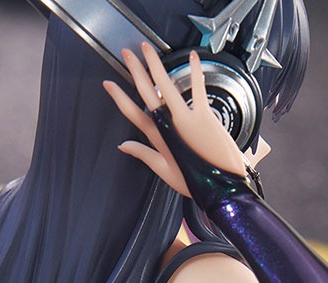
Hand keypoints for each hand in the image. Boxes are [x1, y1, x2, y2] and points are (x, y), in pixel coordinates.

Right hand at [103, 43, 248, 196]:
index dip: (119, 98)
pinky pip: (198, 88)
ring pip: (166, 86)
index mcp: (157, 138)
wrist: (219, 188)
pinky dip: (195, 71)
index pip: (133, 114)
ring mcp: (186, 119)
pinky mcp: (204, 117)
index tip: (108, 84)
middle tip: (126, 53)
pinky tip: (192, 55)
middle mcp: (168, 126)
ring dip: (155, 64)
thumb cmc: (193, 181)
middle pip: (147, 93)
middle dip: (135, 71)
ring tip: (147, 48)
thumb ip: (142, 154)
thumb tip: (122, 145)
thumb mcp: (163, 171)